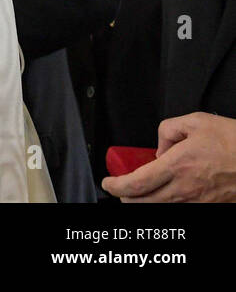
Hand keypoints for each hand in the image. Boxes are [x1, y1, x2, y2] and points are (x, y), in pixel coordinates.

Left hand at [102, 112, 235, 201]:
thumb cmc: (233, 141)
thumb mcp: (196, 122)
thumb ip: (168, 130)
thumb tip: (159, 149)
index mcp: (177, 166)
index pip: (136, 184)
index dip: (116, 186)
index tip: (108, 181)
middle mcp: (185, 189)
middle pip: (143, 203)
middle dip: (126, 197)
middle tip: (120, 188)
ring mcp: (198, 202)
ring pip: (161, 209)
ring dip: (145, 202)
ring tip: (140, 192)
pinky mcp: (211, 207)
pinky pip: (181, 210)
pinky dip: (167, 204)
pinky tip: (165, 194)